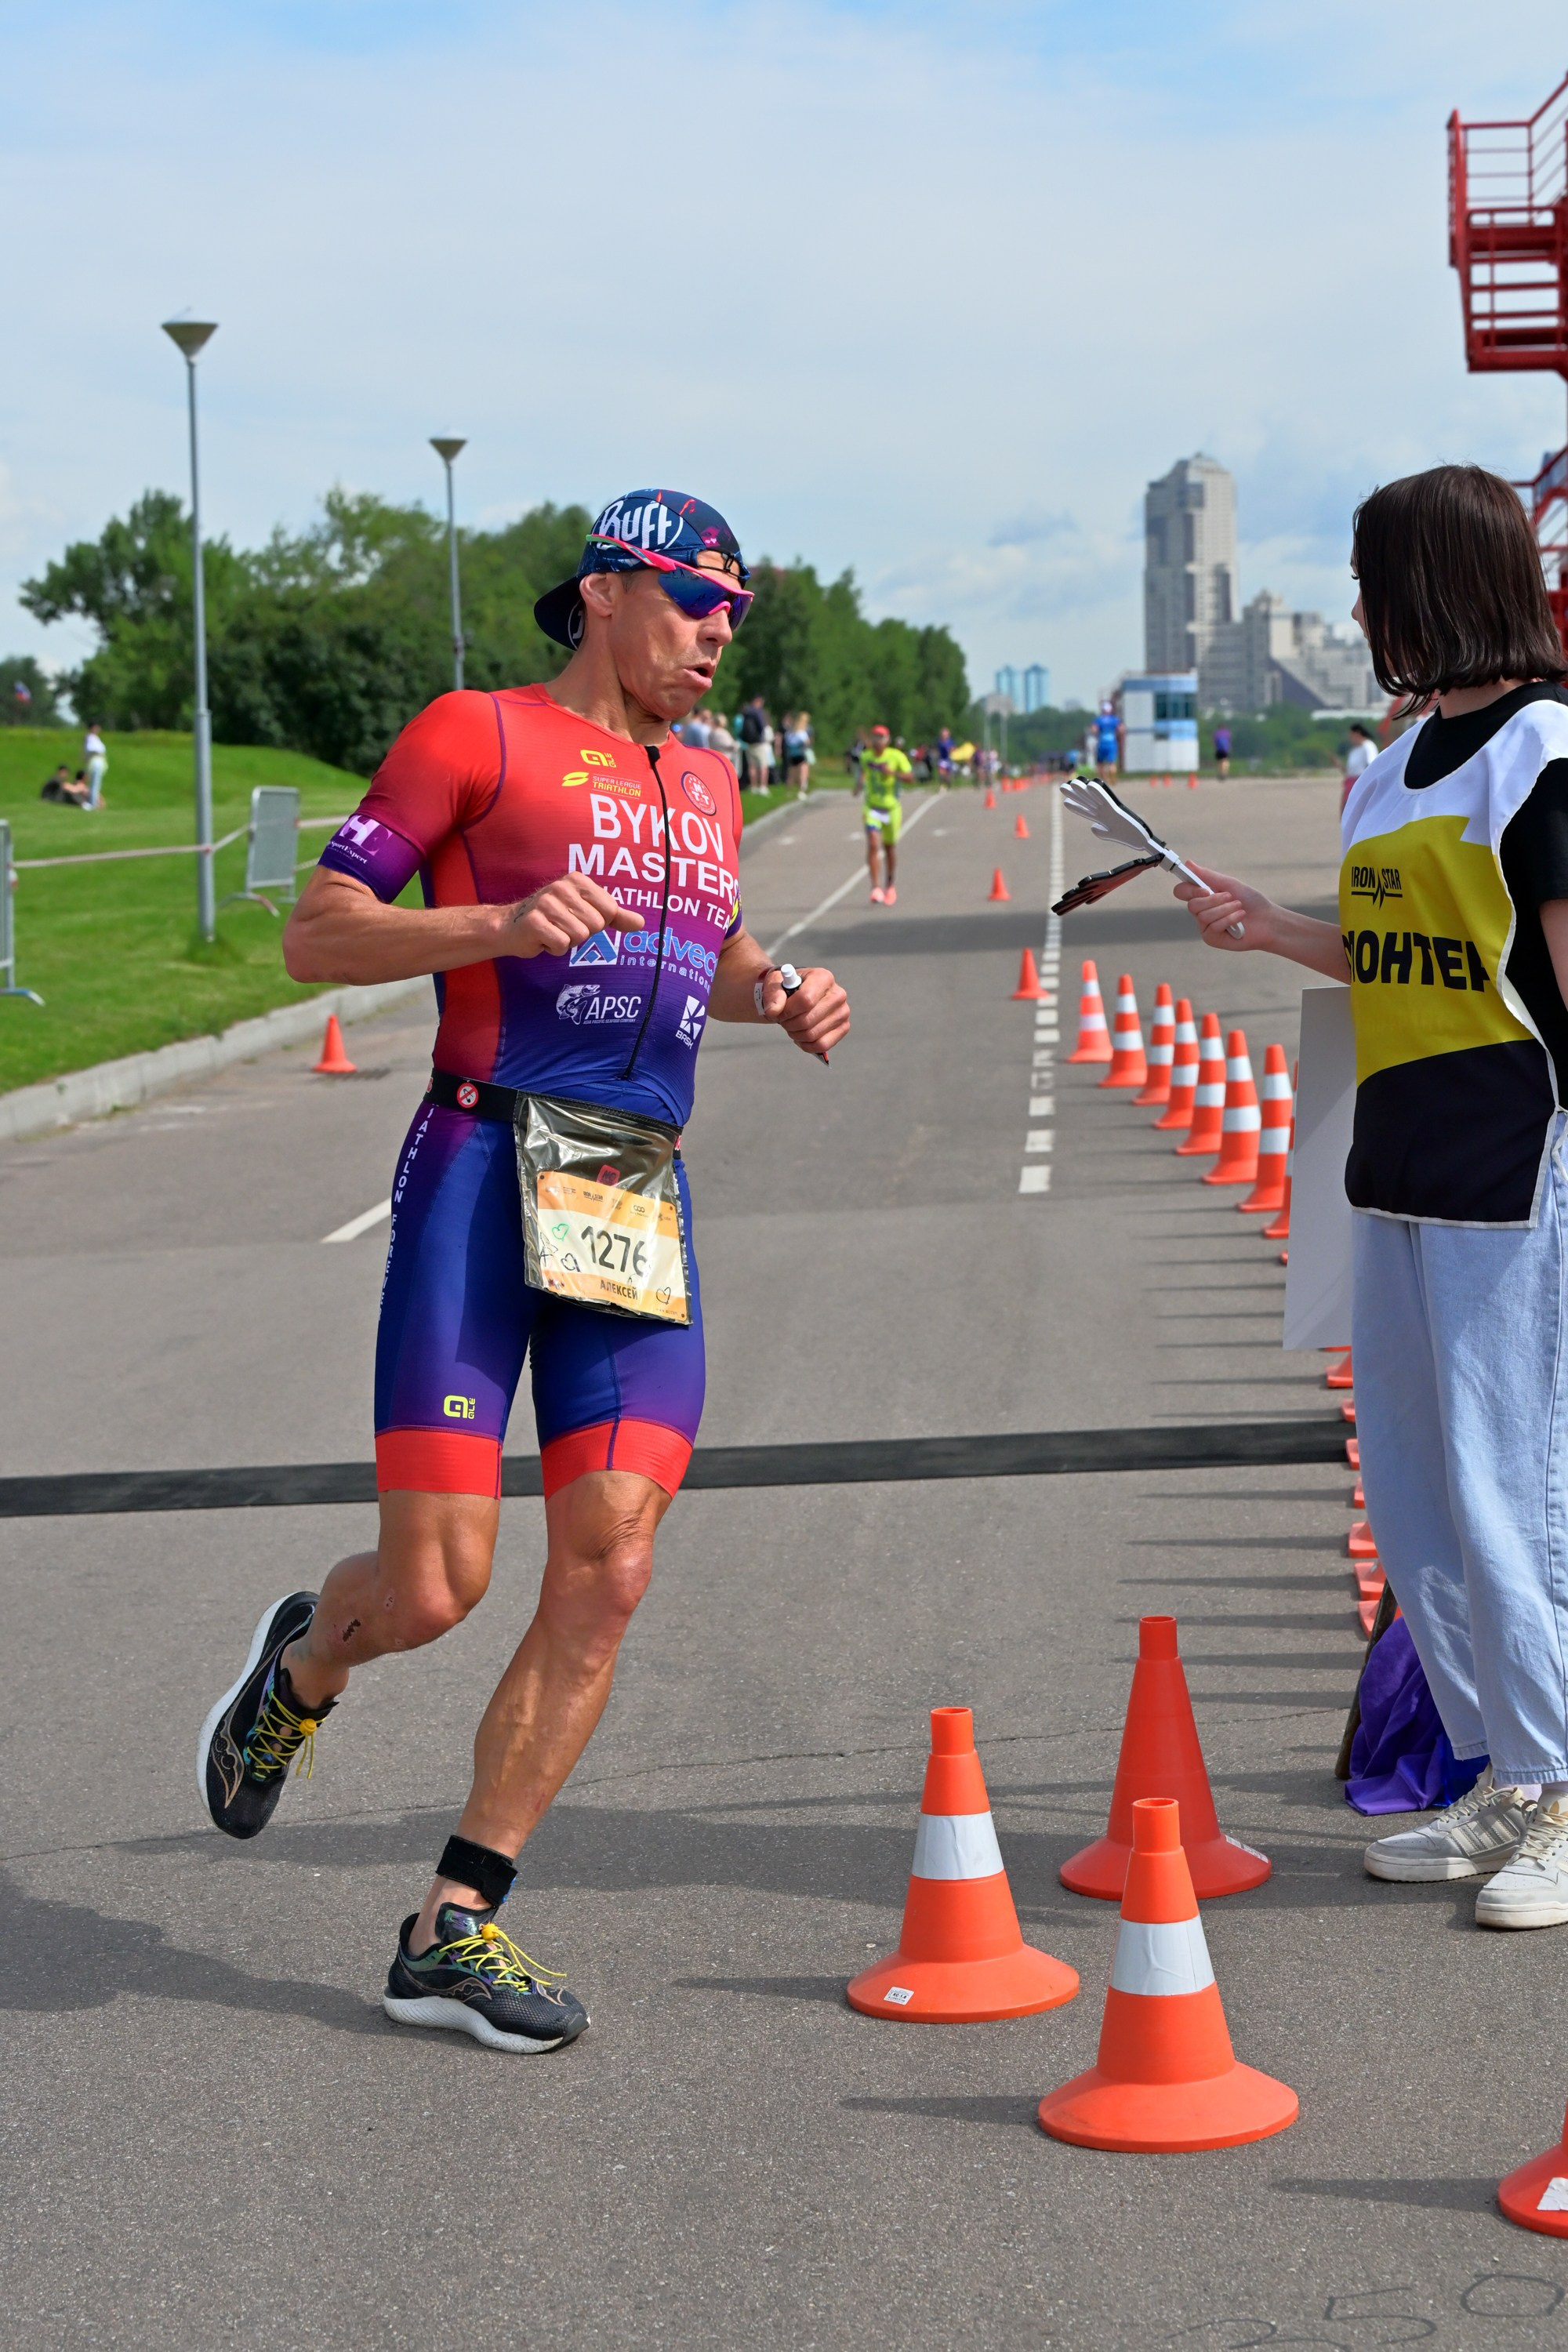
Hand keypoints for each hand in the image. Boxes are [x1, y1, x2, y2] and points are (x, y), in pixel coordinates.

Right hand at [503, 875, 639, 958]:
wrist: (512, 927)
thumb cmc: (555, 920)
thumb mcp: (587, 913)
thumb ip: (615, 916)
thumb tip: (641, 923)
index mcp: (577, 881)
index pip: (610, 910)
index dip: (598, 922)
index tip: (579, 918)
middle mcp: (561, 887)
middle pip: (595, 925)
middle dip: (582, 934)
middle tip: (564, 927)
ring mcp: (546, 903)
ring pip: (579, 936)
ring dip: (568, 942)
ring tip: (553, 932)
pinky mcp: (534, 922)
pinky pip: (562, 945)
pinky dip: (554, 949)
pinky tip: (543, 939)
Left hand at [759, 964, 849, 1055]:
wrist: (797, 994)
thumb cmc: (787, 988)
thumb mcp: (775, 984)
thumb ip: (772, 994)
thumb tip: (773, 1011)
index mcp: (823, 978)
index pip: (806, 1000)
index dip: (787, 1011)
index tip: (778, 1012)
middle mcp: (837, 994)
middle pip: (808, 1020)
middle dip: (789, 1024)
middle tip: (783, 1020)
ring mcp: (843, 1012)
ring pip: (813, 1035)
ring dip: (796, 1034)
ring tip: (791, 1026)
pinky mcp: (844, 1028)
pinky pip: (822, 1045)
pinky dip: (806, 1045)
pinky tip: (800, 1036)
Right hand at [1172, 862, 1275, 951]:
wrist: (1267, 919)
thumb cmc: (1250, 901)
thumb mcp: (1229, 884)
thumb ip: (1207, 875)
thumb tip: (1188, 864)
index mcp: (1203, 896)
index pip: (1182, 891)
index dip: (1189, 889)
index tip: (1204, 888)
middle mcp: (1201, 912)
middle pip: (1191, 905)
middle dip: (1213, 900)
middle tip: (1230, 896)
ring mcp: (1205, 926)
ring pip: (1203, 916)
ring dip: (1225, 909)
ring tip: (1239, 907)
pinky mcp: (1212, 938)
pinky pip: (1213, 927)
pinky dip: (1229, 919)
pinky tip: (1240, 918)